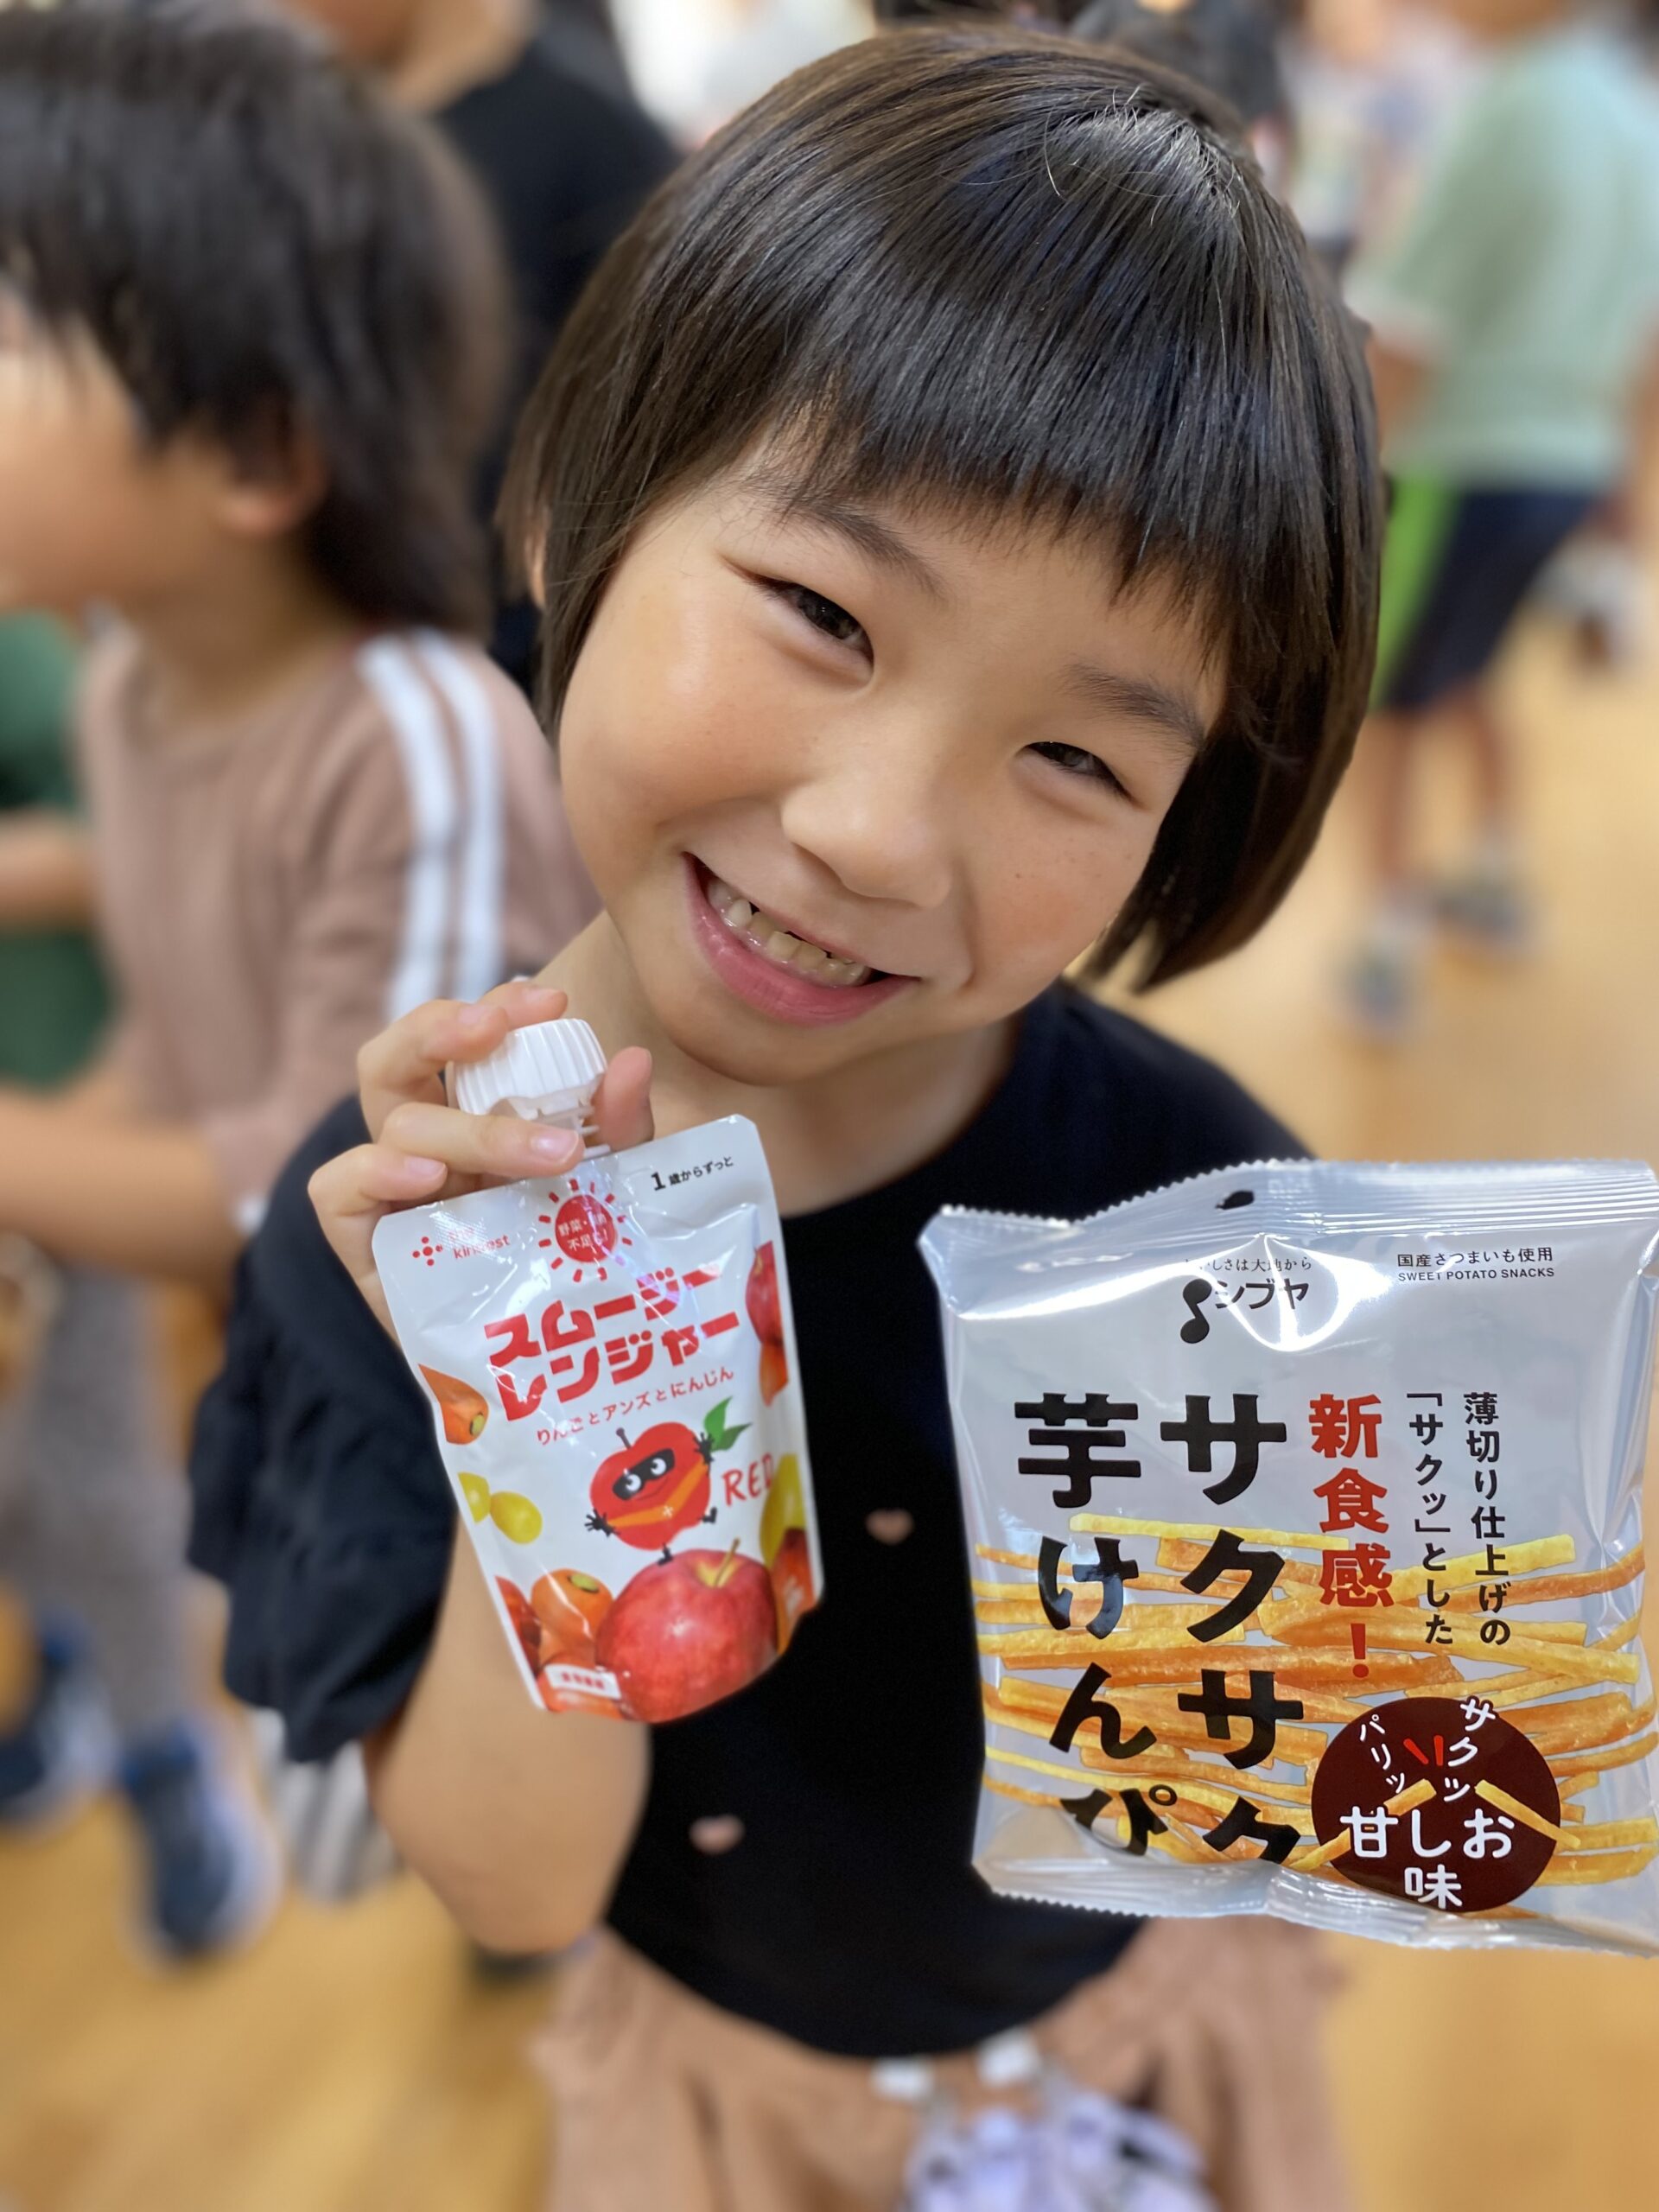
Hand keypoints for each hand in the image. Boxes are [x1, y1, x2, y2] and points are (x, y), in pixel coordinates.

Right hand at [309, 980, 653, 1330]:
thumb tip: (631, 1062)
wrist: (541, 1372)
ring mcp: (388, 1191)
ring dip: (472, 1128)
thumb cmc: (571, 1268)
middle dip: (442, 1027)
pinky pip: (338, 1188)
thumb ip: (619, 1132)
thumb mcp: (610, 1192)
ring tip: (547, 1155)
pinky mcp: (361, 1243)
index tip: (551, 1001)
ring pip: (395, 1123)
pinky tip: (429, 1178)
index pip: (464, 1040)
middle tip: (504, 1027)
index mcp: (473, 1116)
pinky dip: (377, 1169)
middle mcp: (423, 1143)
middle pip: (397, 1057)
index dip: (495, 1008)